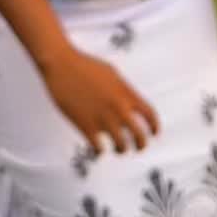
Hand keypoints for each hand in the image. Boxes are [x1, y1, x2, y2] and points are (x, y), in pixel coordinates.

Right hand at [41, 44, 159, 153]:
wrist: (61, 64)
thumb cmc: (84, 65)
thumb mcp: (112, 73)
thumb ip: (123, 89)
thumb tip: (129, 102)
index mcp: (126, 93)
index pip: (149, 114)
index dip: (154, 127)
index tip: (154, 133)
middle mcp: (118, 107)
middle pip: (139, 135)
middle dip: (141, 145)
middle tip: (138, 148)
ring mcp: (103, 117)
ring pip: (121, 145)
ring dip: (122, 150)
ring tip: (119, 150)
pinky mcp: (86, 125)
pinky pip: (99, 147)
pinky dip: (100, 151)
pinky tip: (99, 149)